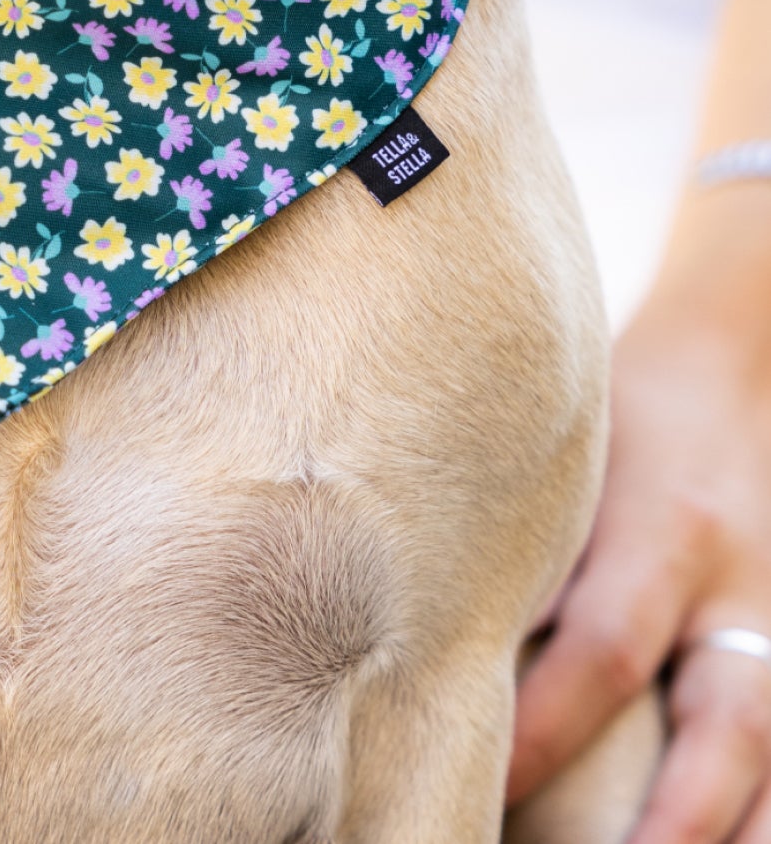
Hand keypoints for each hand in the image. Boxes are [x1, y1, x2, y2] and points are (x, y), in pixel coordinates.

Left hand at [508, 189, 770, 841]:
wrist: (733, 357)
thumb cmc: (618, 411)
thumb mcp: (568, 458)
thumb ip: (518, 539)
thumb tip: (416, 619)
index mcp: (657, 534)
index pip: (602, 652)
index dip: (545, 729)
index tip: (475, 786)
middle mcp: (730, 587)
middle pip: (721, 730)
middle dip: (671, 826)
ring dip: (734, 831)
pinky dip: (769, 800)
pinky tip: (738, 838)